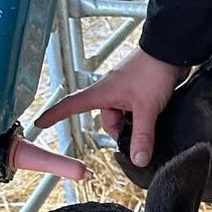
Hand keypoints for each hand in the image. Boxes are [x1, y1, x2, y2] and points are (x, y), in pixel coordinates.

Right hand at [36, 48, 184, 167]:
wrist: (171, 51)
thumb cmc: (153, 72)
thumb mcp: (146, 108)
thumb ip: (142, 136)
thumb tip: (137, 160)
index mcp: (102, 93)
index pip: (71, 105)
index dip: (55, 115)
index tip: (40, 123)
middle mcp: (109, 92)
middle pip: (108, 122)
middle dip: (123, 130)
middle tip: (141, 127)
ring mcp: (123, 91)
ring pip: (122, 117)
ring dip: (135, 122)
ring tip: (151, 116)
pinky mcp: (136, 91)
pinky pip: (133, 110)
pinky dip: (141, 116)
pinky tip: (154, 114)